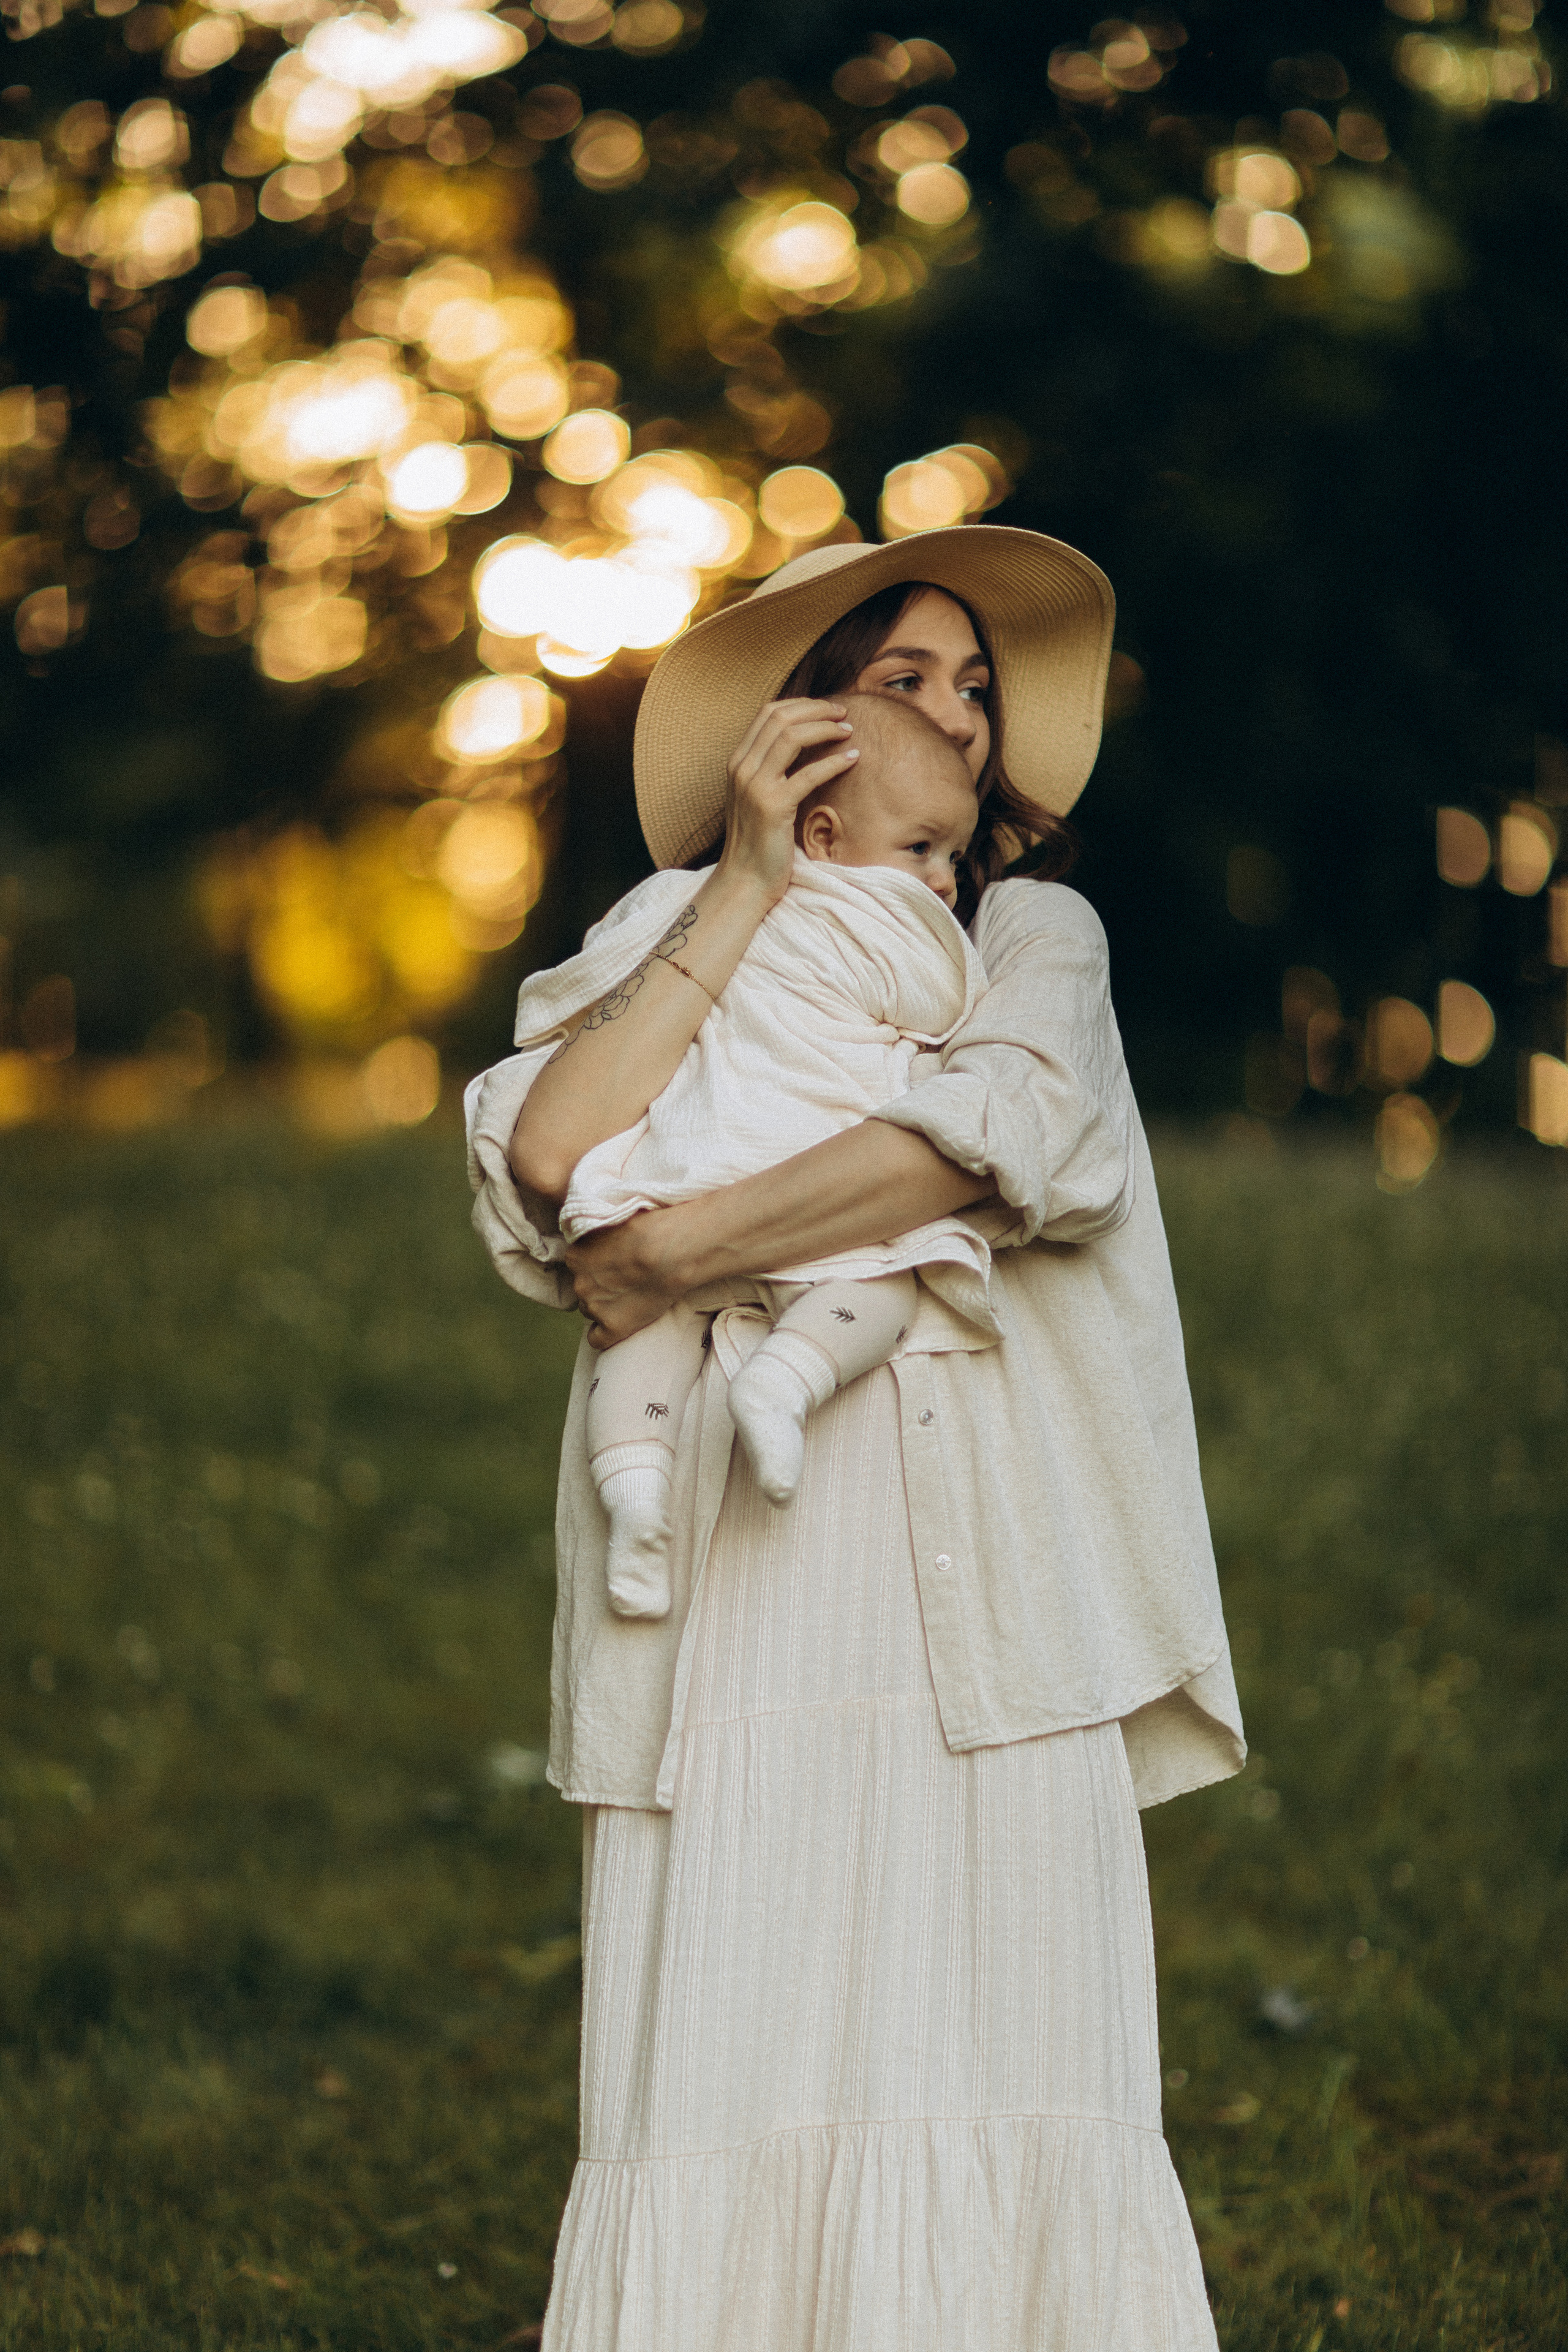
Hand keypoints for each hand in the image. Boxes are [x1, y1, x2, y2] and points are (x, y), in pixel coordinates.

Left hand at [565, 1213, 682, 1348]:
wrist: (673, 1251)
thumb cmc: (652, 1228)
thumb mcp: (615, 1220)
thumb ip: (600, 1235)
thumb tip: (602, 1240)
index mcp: (575, 1255)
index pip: (579, 1267)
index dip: (599, 1266)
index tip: (616, 1264)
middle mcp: (579, 1282)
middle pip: (584, 1289)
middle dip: (601, 1285)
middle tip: (627, 1279)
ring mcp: (594, 1307)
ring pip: (591, 1311)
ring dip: (606, 1306)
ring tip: (632, 1297)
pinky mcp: (613, 1327)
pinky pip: (597, 1339)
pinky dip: (607, 1334)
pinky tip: (622, 1323)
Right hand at [716, 697, 857, 904]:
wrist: (745, 880)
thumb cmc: (758, 841)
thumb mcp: (758, 797)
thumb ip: (771, 769)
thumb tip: (803, 744)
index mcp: (738, 762)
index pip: (768, 713)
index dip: (802, 704)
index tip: (827, 709)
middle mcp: (742, 768)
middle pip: (780, 717)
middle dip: (817, 709)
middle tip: (844, 713)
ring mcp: (755, 786)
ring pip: (792, 737)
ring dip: (825, 728)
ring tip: (849, 731)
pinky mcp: (773, 807)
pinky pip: (808, 773)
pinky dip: (834, 761)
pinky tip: (853, 759)